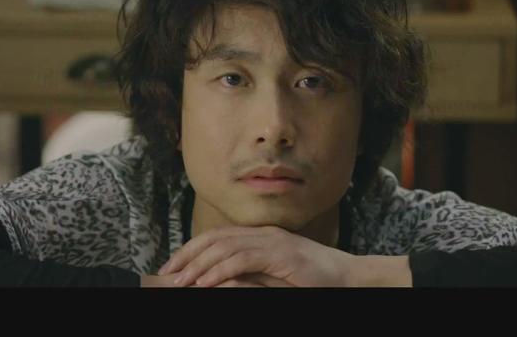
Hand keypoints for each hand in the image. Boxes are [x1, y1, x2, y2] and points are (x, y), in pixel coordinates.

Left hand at [158, 226, 358, 286]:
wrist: (349, 278)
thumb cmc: (313, 282)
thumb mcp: (273, 280)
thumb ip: (248, 277)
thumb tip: (217, 281)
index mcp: (260, 237)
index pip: (217, 237)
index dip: (192, 249)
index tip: (174, 266)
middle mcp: (263, 234)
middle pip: (214, 238)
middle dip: (187, 254)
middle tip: (167, 273)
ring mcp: (272, 242)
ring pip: (224, 247)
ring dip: (198, 265)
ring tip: (180, 281)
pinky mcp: (281, 254)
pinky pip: (242, 260)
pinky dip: (219, 271)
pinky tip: (204, 282)